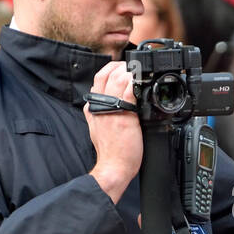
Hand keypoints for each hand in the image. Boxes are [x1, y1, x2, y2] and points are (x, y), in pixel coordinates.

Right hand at [85, 61, 141, 201]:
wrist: (114, 167)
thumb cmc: (110, 152)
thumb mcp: (97, 130)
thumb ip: (97, 116)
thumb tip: (103, 107)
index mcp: (93, 108)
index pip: (97, 80)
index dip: (110, 70)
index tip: (122, 70)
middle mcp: (99, 106)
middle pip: (105, 74)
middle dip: (120, 66)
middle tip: (132, 68)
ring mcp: (111, 109)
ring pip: (116, 78)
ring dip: (129, 72)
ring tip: (139, 74)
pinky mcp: (124, 114)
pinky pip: (128, 90)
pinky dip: (135, 82)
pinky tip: (141, 83)